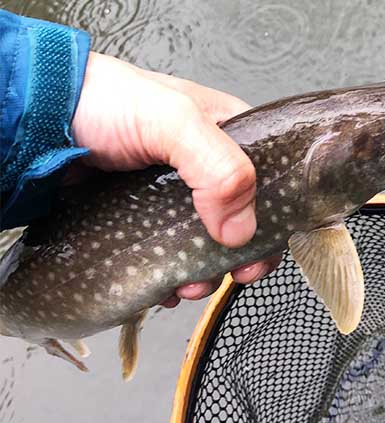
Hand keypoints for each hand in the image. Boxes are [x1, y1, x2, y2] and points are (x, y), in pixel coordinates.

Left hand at [71, 52, 279, 306]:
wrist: (40, 118)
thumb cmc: (107, 102)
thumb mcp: (173, 121)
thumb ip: (217, 166)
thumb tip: (239, 231)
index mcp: (230, 137)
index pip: (269, 184)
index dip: (272, 223)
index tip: (258, 256)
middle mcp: (209, 169)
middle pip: (240, 223)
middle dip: (234, 259)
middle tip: (220, 277)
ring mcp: (176, 197)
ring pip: (205, 245)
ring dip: (201, 275)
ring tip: (183, 287)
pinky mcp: (146, 219)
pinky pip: (169, 256)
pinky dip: (171, 277)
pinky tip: (163, 287)